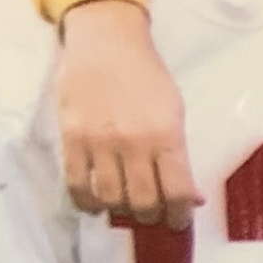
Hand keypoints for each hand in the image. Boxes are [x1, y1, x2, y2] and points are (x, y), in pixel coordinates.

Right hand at [57, 0, 200, 227]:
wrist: (106, 44)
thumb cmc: (146, 76)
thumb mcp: (175, 110)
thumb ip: (180, 154)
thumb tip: (190, 197)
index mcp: (166, 134)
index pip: (177, 190)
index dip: (180, 214)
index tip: (179, 219)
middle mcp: (133, 142)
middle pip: (143, 200)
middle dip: (151, 216)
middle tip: (153, 215)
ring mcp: (99, 141)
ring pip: (110, 198)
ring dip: (120, 211)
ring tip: (126, 208)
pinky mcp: (71, 139)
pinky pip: (76, 184)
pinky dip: (86, 202)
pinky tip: (95, 205)